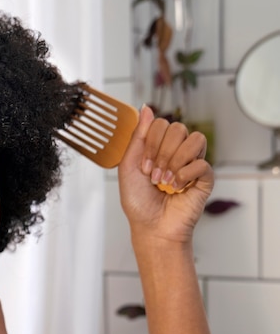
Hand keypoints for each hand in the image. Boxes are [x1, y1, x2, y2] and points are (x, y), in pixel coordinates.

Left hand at [118, 105, 213, 243]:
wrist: (151, 227)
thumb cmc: (138, 201)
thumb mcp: (128, 166)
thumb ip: (138, 137)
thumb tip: (146, 107)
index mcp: (159, 147)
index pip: (161, 124)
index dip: (150, 142)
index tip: (143, 166)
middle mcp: (177, 152)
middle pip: (178, 128)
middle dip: (160, 152)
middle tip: (153, 175)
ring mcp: (193, 164)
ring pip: (195, 139)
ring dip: (174, 161)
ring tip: (165, 181)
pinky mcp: (205, 178)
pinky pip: (203, 163)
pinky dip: (186, 174)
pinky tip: (177, 187)